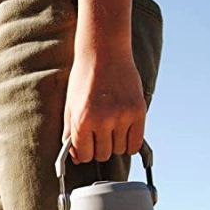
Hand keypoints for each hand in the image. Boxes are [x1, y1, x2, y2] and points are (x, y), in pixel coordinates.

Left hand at [64, 43, 145, 163]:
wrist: (104, 51)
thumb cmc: (84, 79)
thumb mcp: (70, 106)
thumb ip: (70, 133)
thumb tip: (76, 158)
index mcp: (82, 120)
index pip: (85, 156)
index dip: (84, 153)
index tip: (86, 145)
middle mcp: (103, 120)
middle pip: (103, 155)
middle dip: (99, 148)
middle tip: (98, 135)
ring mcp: (123, 116)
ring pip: (119, 150)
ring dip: (115, 144)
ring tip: (111, 128)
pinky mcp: (139, 111)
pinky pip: (136, 143)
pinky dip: (130, 143)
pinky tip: (124, 132)